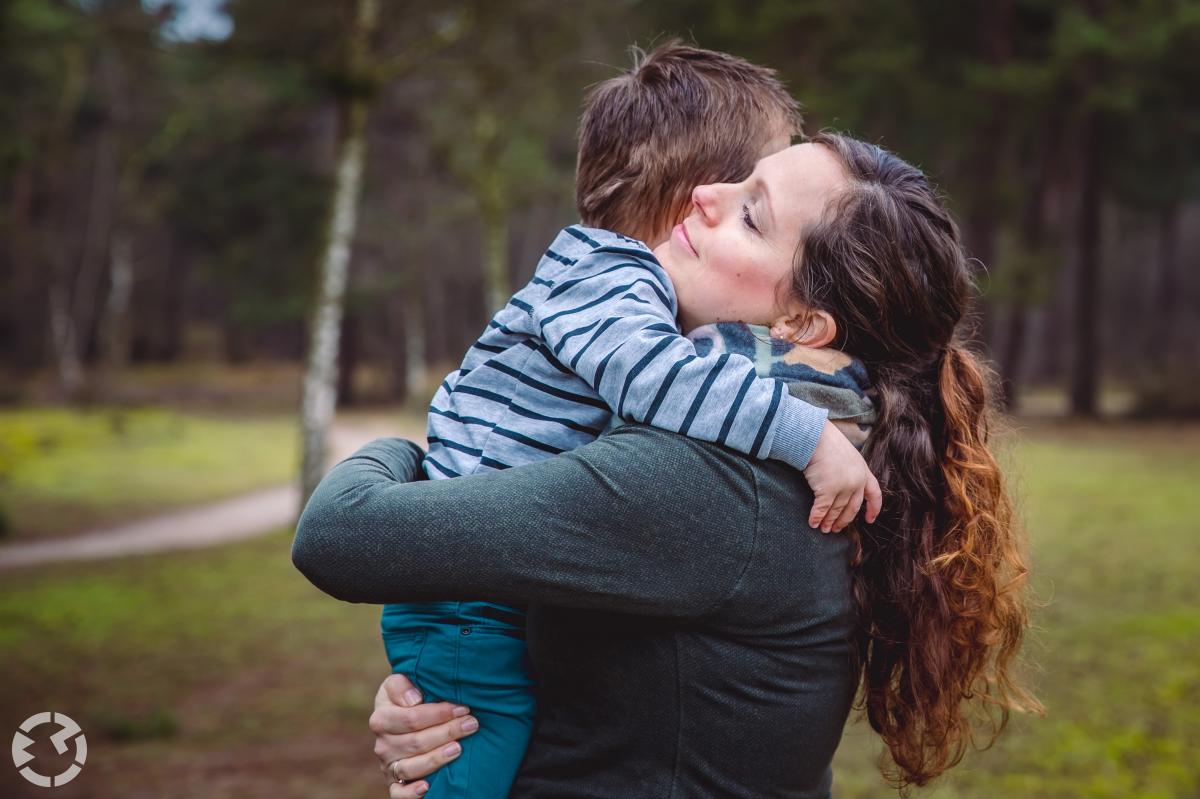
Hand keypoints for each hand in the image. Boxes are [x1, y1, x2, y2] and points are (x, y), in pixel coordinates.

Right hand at [370, 673, 479, 797]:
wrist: (401, 717)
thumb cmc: (407, 697)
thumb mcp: (398, 683)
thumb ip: (400, 685)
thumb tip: (414, 700)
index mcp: (381, 718)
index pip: (410, 718)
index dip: (438, 714)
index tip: (462, 708)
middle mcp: (382, 745)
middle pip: (416, 742)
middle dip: (447, 732)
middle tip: (471, 724)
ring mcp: (388, 766)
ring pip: (411, 768)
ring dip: (436, 759)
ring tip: (459, 748)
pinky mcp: (394, 784)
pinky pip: (398, 795)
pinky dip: (411, 793)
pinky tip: (428, 787)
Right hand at [803, 420, 881, 532]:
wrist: (815, 436)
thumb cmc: (826, 441)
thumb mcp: (846, 454)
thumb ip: (848, 470)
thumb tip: (841, 484)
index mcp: (863, 471)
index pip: (874, 493)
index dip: (873, 508)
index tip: (870, 520)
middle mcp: (856, 481)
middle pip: (853, 507)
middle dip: (844, 520)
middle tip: (836, 529)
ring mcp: (843, 487)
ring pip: (837, 510)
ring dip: (829, 521)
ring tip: (823, 529)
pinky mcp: (828, 490)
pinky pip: (822, 509)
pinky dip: (816, 517)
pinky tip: (812, 523)